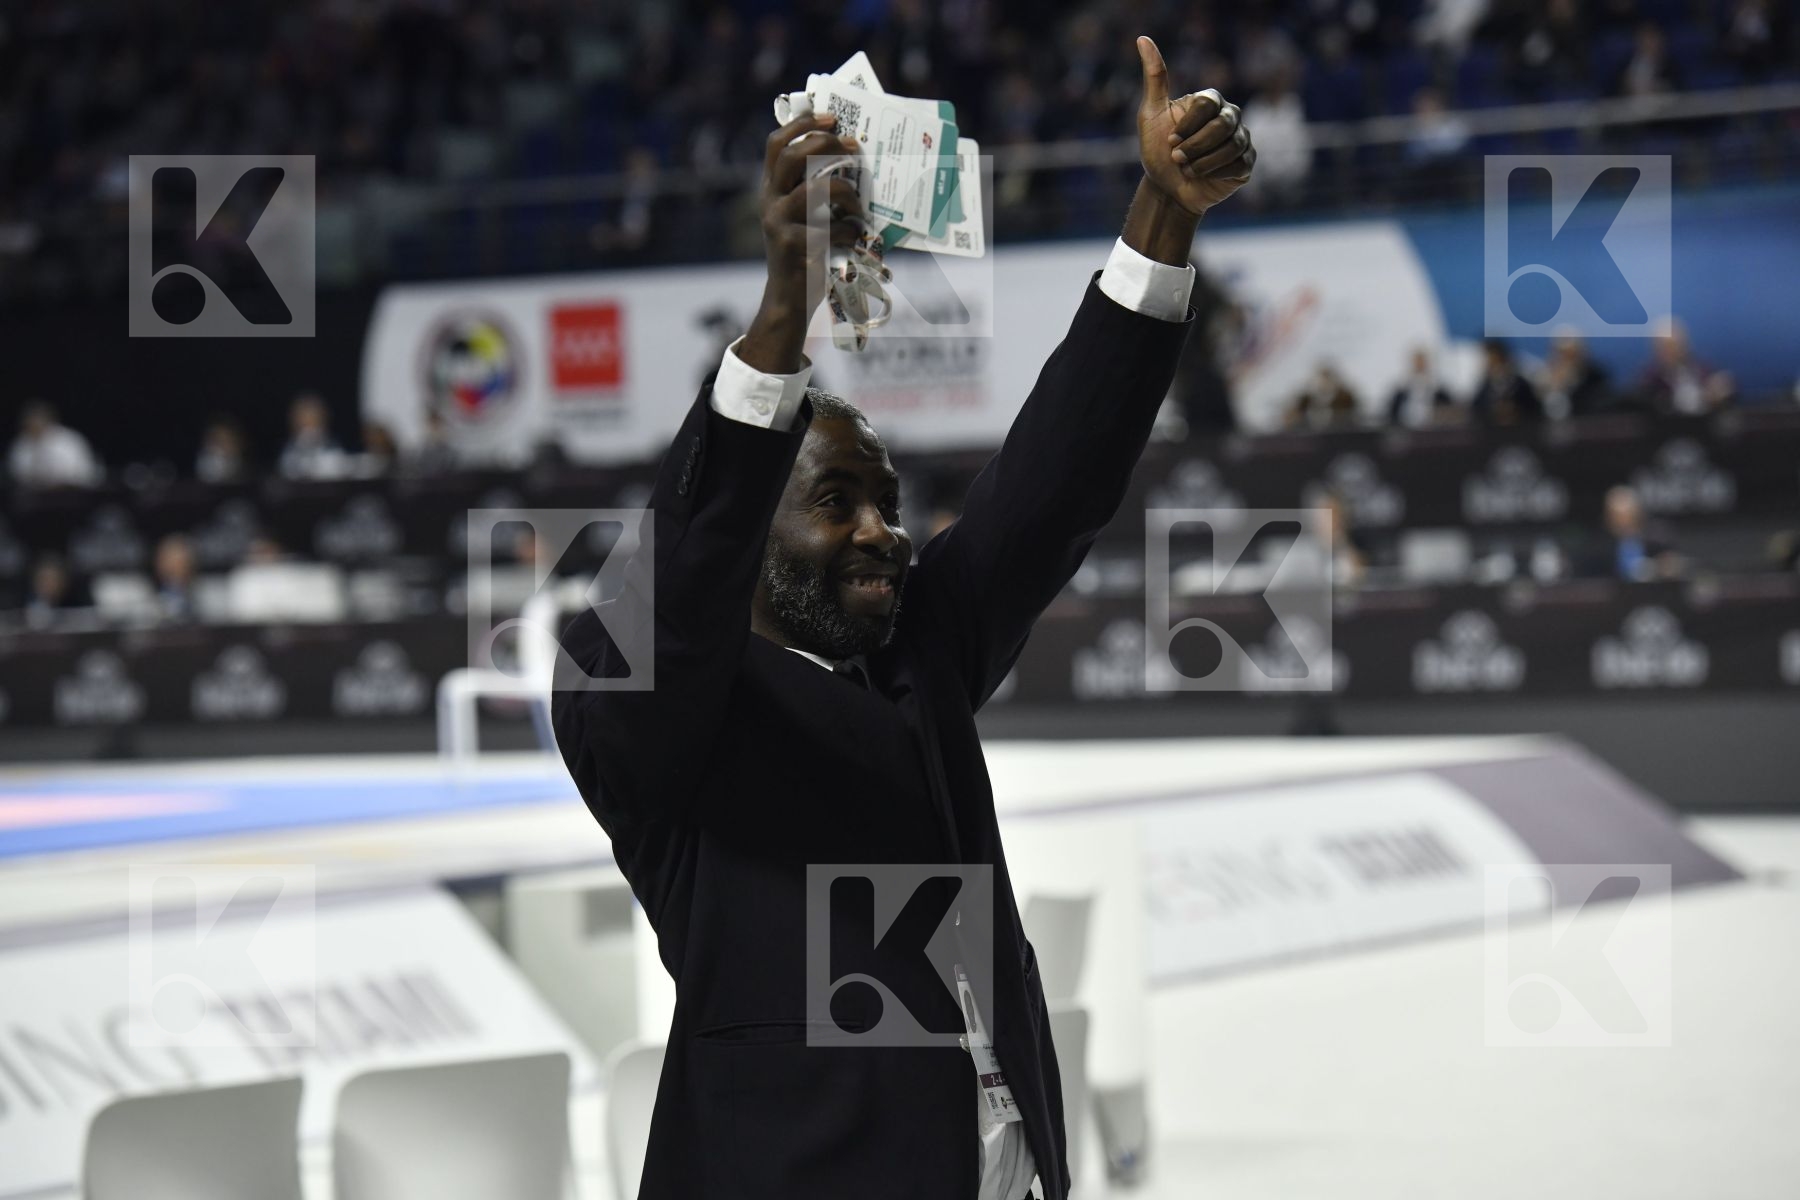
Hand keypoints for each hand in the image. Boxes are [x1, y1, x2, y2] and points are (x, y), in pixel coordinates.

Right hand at [740, 112, 864, 373]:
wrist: (789, 301)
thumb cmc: (805, 255)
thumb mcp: (803, 217)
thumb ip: (813, 190)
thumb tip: (850, 156)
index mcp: (771, 190)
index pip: (776, 145)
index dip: (801, 126)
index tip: (830, 118)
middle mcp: (769, 202)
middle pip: (791, 157)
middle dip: (825, 145)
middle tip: (854, 147)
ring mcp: (779, 224)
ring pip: (817, 190)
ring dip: (846, 192)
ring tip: (859, 205)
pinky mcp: (794, 247)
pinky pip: (832, 229)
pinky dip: (851, 233)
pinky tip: (856, 240)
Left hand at [1135, 36, 1254, 215]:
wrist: (1166, 188)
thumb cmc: (1158, 150)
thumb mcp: (1150, 114)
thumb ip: (1154, 78)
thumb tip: (1143, 39)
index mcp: (1209, 101)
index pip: (1207, 104)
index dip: (1187, 126)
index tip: (1170, 140)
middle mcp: (1230, 116)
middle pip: (1222, 125)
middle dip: (1195, 147)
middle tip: (1176, 158)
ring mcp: (1241, 138)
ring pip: (1232, 146)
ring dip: (1203, 162)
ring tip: (1187, 169)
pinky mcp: (1246, 162)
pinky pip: (1239, 163)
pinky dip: (1215, 173)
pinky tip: (1201, 177)